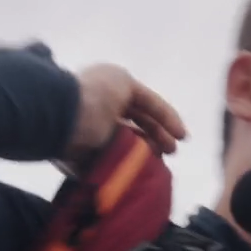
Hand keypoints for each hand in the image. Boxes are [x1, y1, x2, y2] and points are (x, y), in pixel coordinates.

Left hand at [64, 63, 187, 163]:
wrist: (67, 119)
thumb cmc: (97, 95)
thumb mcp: (123, 83)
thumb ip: (141, 99)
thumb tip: (143, 120)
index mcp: (111, 89)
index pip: (145, 103)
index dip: (166, 118)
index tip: (183, 136)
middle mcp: (105, 110)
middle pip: (139, 125)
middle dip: (158, 136)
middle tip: (172, 151)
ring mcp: (96, 135)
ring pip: (129, 144)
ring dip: (146, 151)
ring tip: (160, 159)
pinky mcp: (87, 157)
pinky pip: (113, 161)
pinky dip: (128, 164)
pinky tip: (143, 168)